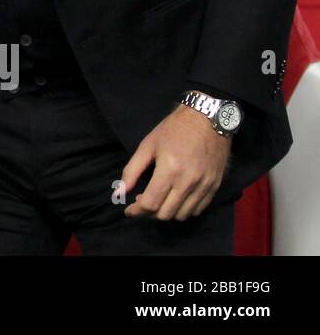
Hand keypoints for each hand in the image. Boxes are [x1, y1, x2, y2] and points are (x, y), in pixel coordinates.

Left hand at [120, 104, 231, 220]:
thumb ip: (131, 170)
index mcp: (169, 170)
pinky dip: (184, 210)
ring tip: (159, 200)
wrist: (208, 119)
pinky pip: (198, 210)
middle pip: (165, 214)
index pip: (151, 203)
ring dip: (167, 213)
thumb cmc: (174, 130)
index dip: (136, 211)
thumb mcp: (147, 146)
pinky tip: (175, 199)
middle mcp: (188, 182)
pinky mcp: (215, 187)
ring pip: (182, 215)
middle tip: (142, 202)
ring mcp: (204, 186)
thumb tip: (119, 192)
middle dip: (149, 213)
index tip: (129, 210)